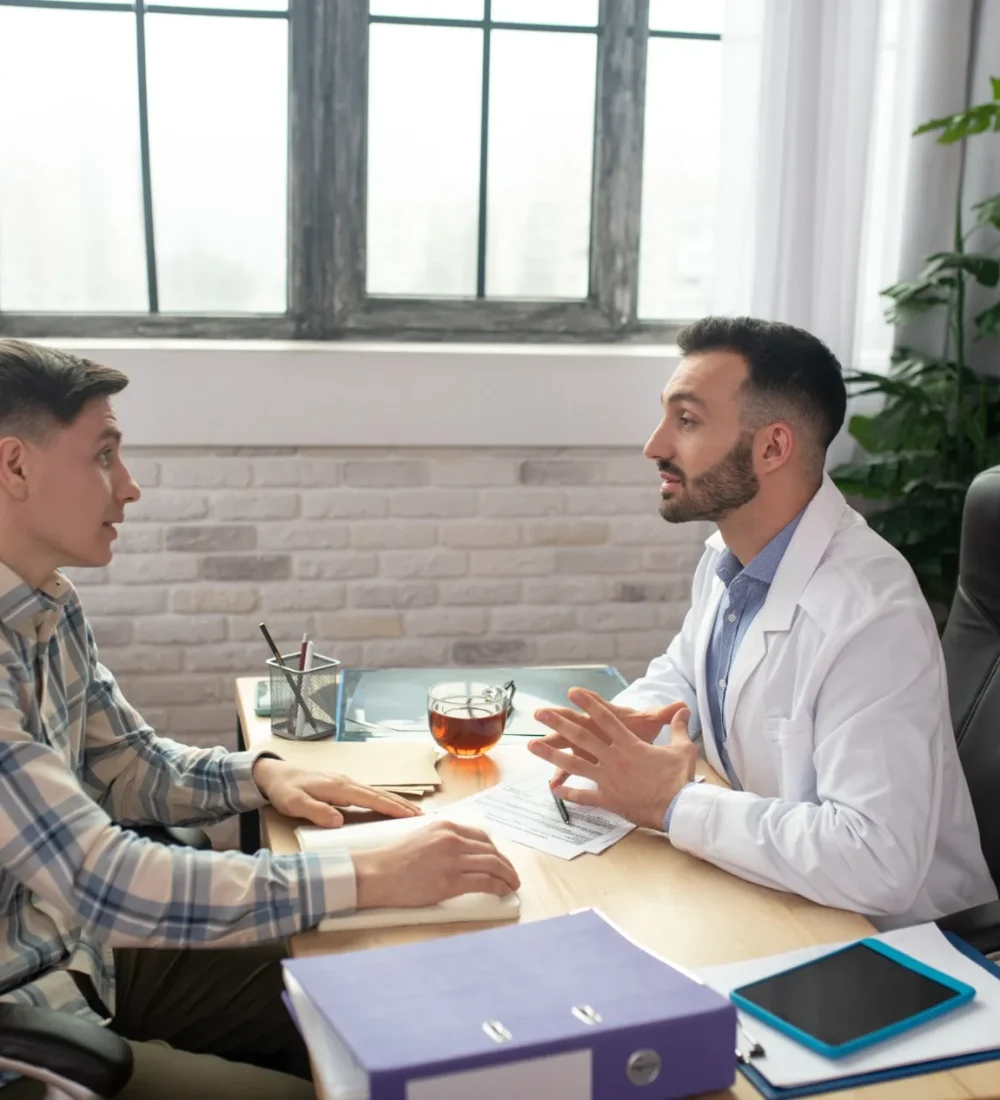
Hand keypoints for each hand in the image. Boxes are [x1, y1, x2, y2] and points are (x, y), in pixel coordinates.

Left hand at [251, 757, 421, 827]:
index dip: (392, 808)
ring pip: (377, 793)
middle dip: (402, 805)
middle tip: (423, 817)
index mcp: (339, 787)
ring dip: (396, 803)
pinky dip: (384, 801)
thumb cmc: (284, 790)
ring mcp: (346, 783)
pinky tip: (390, 807)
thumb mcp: (294, 803)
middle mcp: (347, 782)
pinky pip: (369, 794)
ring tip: (414, 813)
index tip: (411, 817)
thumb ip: (316, 811)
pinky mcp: (343, 786)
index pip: (372, 799)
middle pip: (381, 795)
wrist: (274, 774)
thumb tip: (338, 822)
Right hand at [352, 821, 520, 908]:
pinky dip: (499, 886)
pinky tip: (503, 891)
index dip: (495, 850)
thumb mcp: (423, 837)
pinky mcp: (451, 881)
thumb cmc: (394, 860)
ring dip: (507, 875)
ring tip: (512, 884)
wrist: (377, 874)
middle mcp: (452, 839)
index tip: (500, 860)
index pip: (481, 836)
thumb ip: (443, 841)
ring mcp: (453, 859)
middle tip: (511, 874)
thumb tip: (462, 853)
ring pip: (493, 864)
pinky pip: (485, 882)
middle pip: (491, 850)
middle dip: (506, 863)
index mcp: (446, 826)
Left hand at [528, 688, 696, 830]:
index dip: (589, 703)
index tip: (572, 691)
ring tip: (531, 746)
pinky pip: (584, 795)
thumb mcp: (682, 748)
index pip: (605, 718)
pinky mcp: (608, 799)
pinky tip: (553, 789)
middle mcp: (614, 758)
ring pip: (574, 764)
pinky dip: (569, 792)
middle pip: (581, 737)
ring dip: (551, 755)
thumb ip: (678, 725)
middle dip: (558, 723)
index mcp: (630, 744)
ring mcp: (608, 779)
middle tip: (539, 713)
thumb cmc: (680, 778)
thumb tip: (684, 707)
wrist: (679, 808)